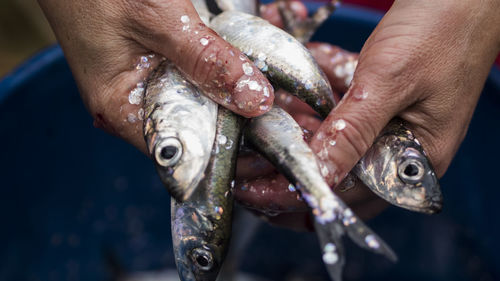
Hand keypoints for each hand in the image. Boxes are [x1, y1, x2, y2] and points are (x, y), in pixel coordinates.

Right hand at [38, 0, 273, 151]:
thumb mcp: (161, 23)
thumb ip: (207, 60)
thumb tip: (253, 100)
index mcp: (119, 107)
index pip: (179, 148)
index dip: (220, 151)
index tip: (258, 145)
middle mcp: (126, 102)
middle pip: (189, 126)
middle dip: (229, 120)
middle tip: (266, 112)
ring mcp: (136, 82)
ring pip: (190, 100)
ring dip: (222, 93)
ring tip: (257, 91)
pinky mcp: (145, 63)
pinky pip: (184, 77)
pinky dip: (209, 71)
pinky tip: (232, 65)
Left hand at [234, 0, 499, 229]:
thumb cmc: (442, 31)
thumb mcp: (390, 83)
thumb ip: (353, 132)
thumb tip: (320, 176)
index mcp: (412, 160)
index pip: (347, 196)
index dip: (298, 198)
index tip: (255, 195)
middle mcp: (395, 149)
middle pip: (331, 174)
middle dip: (285, 171)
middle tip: (243, 171)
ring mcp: (382, 125)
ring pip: (326, 143)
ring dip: (290, 136)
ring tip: (250, 138)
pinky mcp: (372, 102)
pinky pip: (332, 112)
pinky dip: (307, 104)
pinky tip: (283, 94)